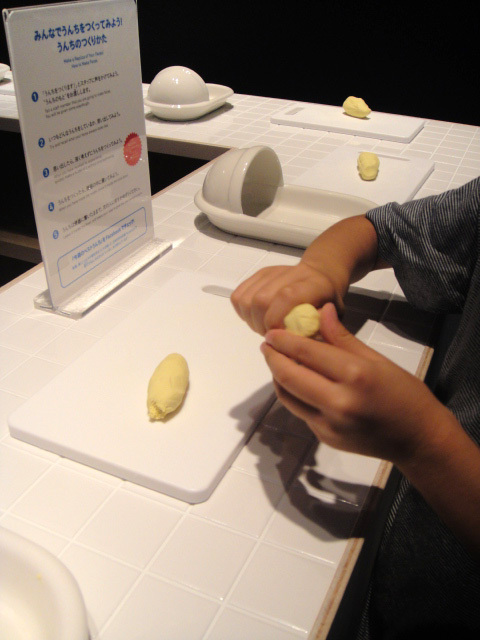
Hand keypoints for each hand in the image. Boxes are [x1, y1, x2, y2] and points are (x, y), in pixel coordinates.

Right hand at [231, 263, 344, 335]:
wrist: (321, 273)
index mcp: (314, 285)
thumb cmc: (327, 301)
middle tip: (272, 336)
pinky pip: (238, 296)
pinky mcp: (259, 274)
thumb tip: (301, 344)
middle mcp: (291, 274)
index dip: (276, 319)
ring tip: (265, 327)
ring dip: (251, 320)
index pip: (286, 297)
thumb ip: (321, 330)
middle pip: (260, 300)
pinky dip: (243, 312)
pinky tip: (257, 317)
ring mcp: (272, 272)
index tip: (278, 337)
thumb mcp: (334, 318)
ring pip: (246, 299)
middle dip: (261, 325)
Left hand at [260, 302, 450, 464]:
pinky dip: (293, 394)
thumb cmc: (405, 393)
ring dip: (277, 377)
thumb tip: (321, 311)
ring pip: (288, 396)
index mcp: (355, 375)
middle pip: (290, 376)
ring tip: (276, 361)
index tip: (271, 332)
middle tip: (266, 345)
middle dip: (273, 358)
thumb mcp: (377, 360)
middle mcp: (338, 402)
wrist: (419, 439)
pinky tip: (295, 381)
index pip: (308, 353)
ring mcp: (329, 424)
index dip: (284, 340)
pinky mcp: (325, 438)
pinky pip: (300, 411)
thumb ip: (343, 338)